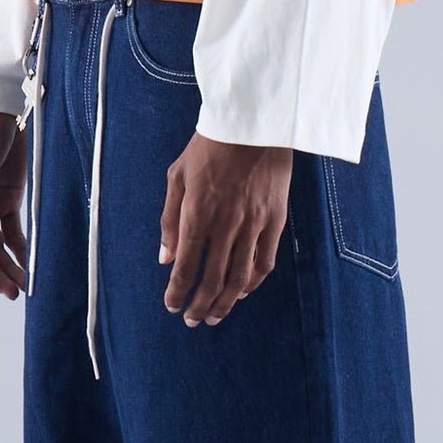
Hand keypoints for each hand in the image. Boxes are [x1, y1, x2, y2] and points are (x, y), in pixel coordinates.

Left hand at [159, 133, 292, 326]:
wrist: (254, 122)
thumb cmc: (209, 146)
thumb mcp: (178, 176)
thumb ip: (170, 220)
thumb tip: (165, 258)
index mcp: (198, 213)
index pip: (186, 266)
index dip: (177, 291)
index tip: (172, 305)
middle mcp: (226, 224)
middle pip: (212, 279)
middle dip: (200, 305)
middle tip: (192, 320)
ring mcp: (254, 224)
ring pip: (240, 277)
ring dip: (226, 302)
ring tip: (215, 316)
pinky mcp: (276, 220)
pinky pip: (265, 261)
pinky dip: (253, 282)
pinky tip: (242, 292)